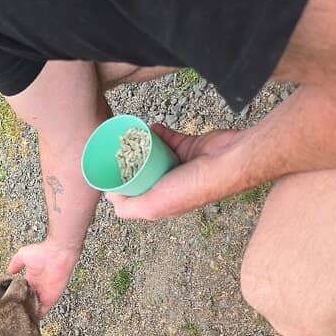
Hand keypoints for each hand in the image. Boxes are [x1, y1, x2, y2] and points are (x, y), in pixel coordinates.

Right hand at [8, 240, 80, 316]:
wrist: (58, 253)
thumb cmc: (43, 252)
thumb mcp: (23, 255)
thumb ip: (15, 263)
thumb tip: (9, 271)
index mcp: (30, 279)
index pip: (21, 291)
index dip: (15, 296)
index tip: (8, 302)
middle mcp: (37, 288)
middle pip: (27, 301)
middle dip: (21, 306)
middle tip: (11, 313)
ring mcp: (44, 294)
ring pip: (34, 307)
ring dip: (28, 312)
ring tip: (17, 318)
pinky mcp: (50, 298)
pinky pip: (43, 310)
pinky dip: (37, 315)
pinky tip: (29, 319)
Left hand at [106, 124, 242, 219]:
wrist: (227, 160)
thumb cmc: (192, 187)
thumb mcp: (152, 206)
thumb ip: (129, 208)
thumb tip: (110, 197)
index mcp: (160, 203)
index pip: (133, 196)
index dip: (119, 185)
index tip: (107, 171)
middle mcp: (169, 186)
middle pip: (141, 174)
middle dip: (128, 162)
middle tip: (116, 150)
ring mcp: (178, 166)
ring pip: (152, 155)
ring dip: (141, 146)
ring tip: (128, 137)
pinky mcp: (187, 147)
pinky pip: (167, 139)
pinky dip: (158, 134)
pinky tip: (148, 128)